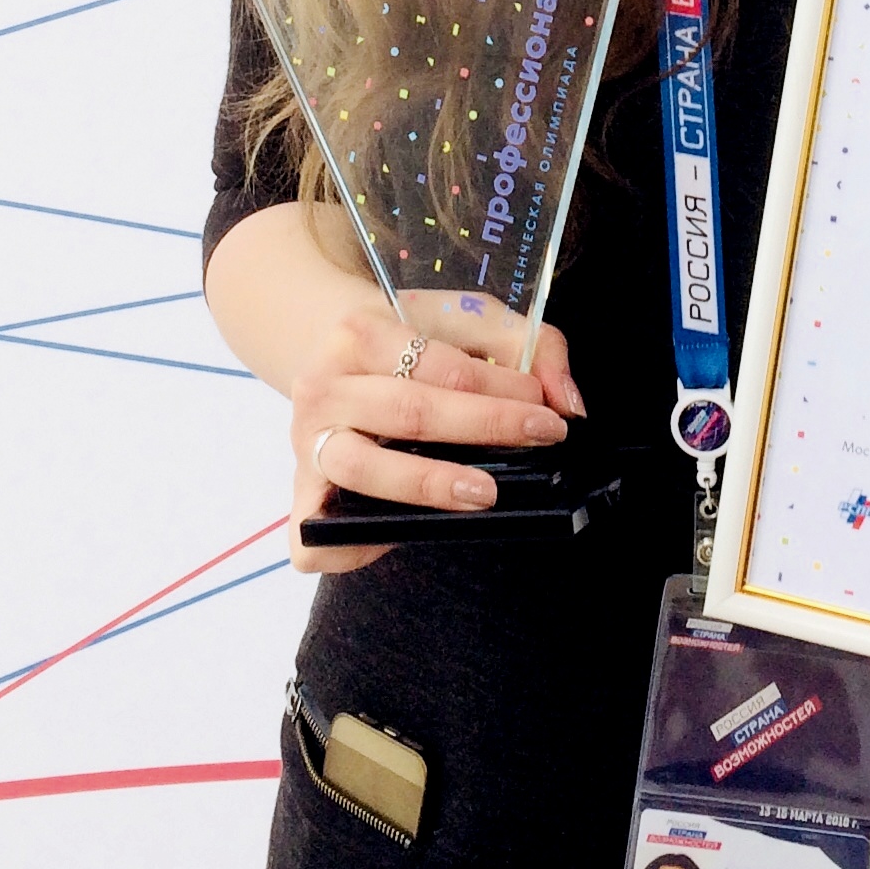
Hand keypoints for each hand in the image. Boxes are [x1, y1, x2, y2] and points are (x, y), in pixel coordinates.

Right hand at [287, 304, 580, 574]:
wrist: (329, 355)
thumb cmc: (409, 345)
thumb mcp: (467, 323)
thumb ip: (529, 347)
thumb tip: (567, 402)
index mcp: (359, 333)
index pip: (436, 363)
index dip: (500, 387)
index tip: (546, 408)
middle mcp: (323, 387)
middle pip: (406, 411)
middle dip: (483, 426)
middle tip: (540, 439)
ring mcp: (306, 444)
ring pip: (362, 468)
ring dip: (426, 483)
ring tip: (485, 493)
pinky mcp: (302, 494)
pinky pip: (312, 534)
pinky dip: (345, 546)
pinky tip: (392, 538)